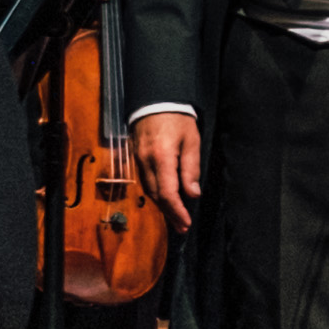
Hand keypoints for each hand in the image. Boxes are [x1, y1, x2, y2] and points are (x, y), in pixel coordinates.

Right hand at [132, 108, 201, 224]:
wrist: (155, 100)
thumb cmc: (178, 119)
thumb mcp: (192, 141)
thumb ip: (191, 168)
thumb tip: (192, 194)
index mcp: (161, 157)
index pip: (167, 192)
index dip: (176, 210)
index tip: (186, 223)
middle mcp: (146, 162)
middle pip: (156, 195)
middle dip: (170, 213)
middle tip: (182, 227)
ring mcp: (138, 160)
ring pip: (149, 190)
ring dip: (162, 206)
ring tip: (176, 219)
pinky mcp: (136, 158)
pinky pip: (145, 181)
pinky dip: (156, 194)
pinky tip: (165, 200)